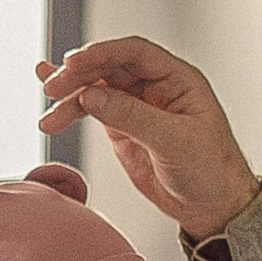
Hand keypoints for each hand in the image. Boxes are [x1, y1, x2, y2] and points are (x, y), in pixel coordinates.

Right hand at [33, 37, 261, 236]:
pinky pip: (92, 110)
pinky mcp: (123, 128)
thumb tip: (91, 95)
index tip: (73, 62)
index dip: (102, 53)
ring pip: (96, 89)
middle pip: (109, 68)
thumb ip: (132, 116)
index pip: (135, 53)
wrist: (212, 207)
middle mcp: (155, 87)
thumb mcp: (174, 141)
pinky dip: (71, 109)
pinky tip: (52, 107)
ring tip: (49, 119)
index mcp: (177, 79)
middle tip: (54, 89)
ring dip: (69, 99)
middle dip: (78, 76)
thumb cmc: (211, 171)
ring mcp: (137, 106)